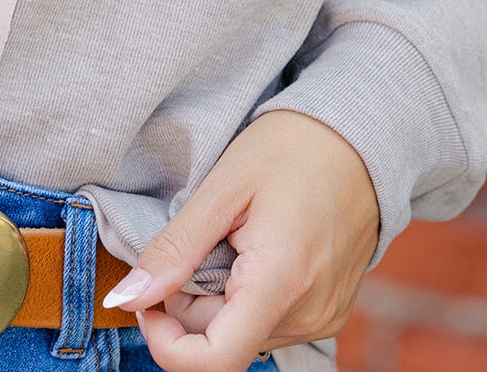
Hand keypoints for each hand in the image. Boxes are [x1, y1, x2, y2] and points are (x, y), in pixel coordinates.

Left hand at [103, 111, 378, 371]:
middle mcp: (308, 315)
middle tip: (201, 237)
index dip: (165, 343)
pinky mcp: (330, 313)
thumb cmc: (292, 148)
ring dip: (220, 297)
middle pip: (221, 341)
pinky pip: (269, 322)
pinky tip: (258, 248)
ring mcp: (324, 318)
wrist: (361, 137)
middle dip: (191, 301)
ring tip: (236, 237)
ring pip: (242, 332)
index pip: (213, 363)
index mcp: (280, 282)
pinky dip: (248, 295)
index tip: (150, 298)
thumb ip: (174, 249)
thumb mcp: (223, 186)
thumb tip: (126, 298)